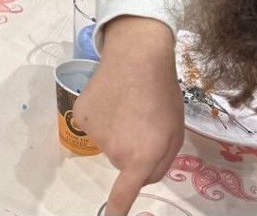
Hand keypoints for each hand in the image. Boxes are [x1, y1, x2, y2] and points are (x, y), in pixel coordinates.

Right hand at [74, 17, 183, 215]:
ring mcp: (94, 132)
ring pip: (109, 142)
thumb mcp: (175, 132)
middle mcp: (115, 150)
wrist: (137, 56)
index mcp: (142, 157)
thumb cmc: (163, 94)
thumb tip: (142, 175)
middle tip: (144, 119)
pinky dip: (101, 115)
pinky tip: (111, 97)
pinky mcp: (81, 114)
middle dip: (134, 147)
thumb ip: (162, 161)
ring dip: (118, 129)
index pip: (125, 192)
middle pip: (124, 162)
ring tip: (129, 103)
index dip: (117, 209)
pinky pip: (93, 125)